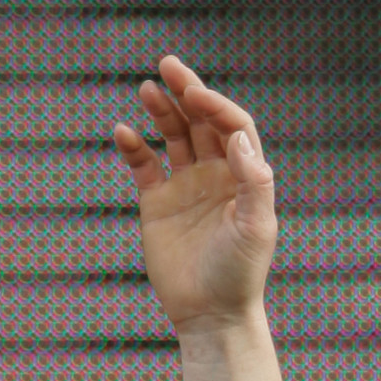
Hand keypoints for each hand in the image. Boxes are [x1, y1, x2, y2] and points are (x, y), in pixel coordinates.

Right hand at [111, 54, 277, 334]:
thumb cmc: (240, 274)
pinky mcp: (158, 203)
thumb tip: (240, 139)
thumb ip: (254, 182)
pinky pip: (143, 164)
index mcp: (244, 178)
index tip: (197, 95)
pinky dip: (133, 146)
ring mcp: (186, 187)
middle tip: (169, 65)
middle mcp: (216, 176)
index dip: (217, 106)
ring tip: (148, 89)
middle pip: (202, 122)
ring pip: (173, 136)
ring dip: (162, 110)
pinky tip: (124, 132)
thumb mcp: (257, 228)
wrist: (211, 315)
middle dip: (188, 92)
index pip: (233, 127)